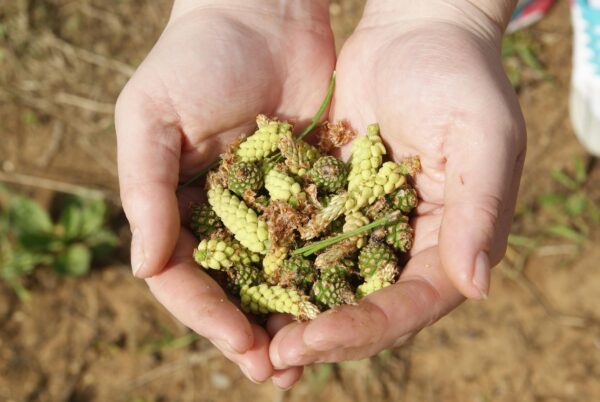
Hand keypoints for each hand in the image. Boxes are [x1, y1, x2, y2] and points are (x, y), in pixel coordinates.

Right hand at [114, 0, 334, 385]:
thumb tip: (146, 267)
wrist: (260, 15)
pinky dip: (328, 273)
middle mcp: (222, 216)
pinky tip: (348, 302)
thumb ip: (143, 189)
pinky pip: (318, 239)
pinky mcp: (310, 189)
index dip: (209, 316)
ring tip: (315, 356)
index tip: (241, 345)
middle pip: (234, 287)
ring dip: (293, 316)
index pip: (186, 278)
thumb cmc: (193, 59)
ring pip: (279, 274)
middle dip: (253, 331)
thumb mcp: (151, 117)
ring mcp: (268, 205)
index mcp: (176, 207)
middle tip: (281, 373)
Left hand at [268, 0, 524, 378]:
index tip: (314, 340)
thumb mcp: (481, 137)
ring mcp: (366, 227)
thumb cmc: (459, 78)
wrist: (415, 33)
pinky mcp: (332, 204)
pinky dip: (276, 266)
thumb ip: (479, 210)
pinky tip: (241, 282)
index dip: (365, 329)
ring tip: (250, 342)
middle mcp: (406, 245)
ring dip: (291, 315)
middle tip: (273, 360)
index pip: (410, 304)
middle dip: (320, 336)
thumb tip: (477, 286)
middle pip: (365, 308)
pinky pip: (302, 243)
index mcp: (448, 242)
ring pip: (328, 285)